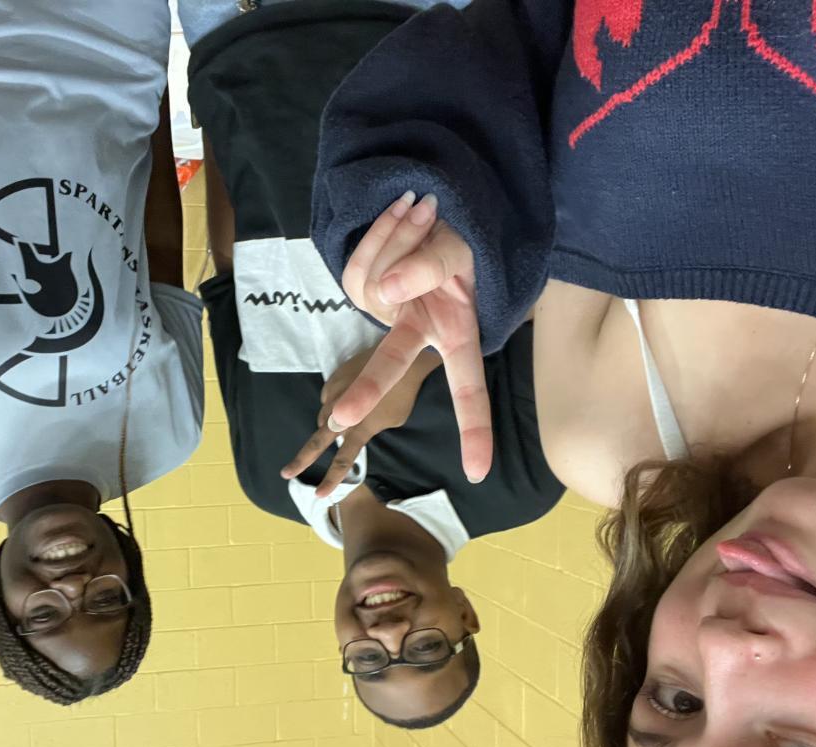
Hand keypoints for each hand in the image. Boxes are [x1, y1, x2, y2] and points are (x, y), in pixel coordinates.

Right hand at [281, 345, 440, 496]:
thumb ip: (369, 430)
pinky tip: (348, 397)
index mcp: (360, 428)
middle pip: (316, 443)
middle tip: (286, 473)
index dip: (331, 480)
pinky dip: (335, 404)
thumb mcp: (391, 421)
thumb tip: (352, 429)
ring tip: (345, 418)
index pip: (343, 461)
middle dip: (301, 461)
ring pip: (323, 419)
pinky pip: (328, 399)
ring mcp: (334, 395)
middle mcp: (341, 414)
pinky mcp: (332, 380)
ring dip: (329, 425)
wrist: (402, 357)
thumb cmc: (403, 394)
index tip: (319, 495)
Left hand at [329, 191, 493, 482]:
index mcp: (455, 333)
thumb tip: (387, 292)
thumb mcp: (460, 249)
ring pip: (376, 281)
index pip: (468, 387)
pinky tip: (401, 210)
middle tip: (339, 420)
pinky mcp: (358, 290)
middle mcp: (417, 329)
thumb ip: (428, 268)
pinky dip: (379, 232)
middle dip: (368, 387)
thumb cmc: (460, 238)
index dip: (474, 428)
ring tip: (425, 211)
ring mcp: (384, 312)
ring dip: (400, 235)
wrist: (433, 205)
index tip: (476, 472)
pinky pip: (358, 265)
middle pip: (391, 362)